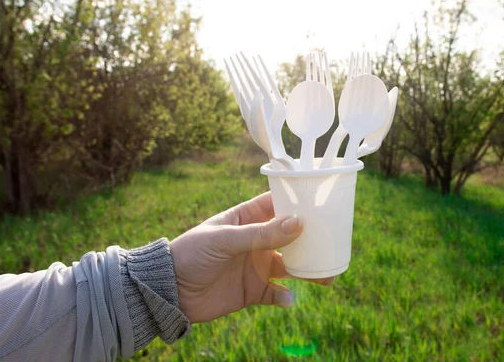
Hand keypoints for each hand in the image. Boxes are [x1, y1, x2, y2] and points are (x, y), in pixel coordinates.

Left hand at [169, 192, 333, 322]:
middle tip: (334, 243)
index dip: (299, 203)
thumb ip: (261, 234)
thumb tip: (298, 223)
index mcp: (247, 219)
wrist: (169, 290)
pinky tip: (288, 300)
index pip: (278, 205)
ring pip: (291, 266)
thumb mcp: (225, 238)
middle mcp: (256, 241)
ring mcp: (256, 265)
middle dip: (312, 240)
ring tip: (328, 277)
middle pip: (291, 237)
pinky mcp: (253, 291)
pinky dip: (285, 297)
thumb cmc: (192, 253)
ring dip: (309, 271)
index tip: (323, 203)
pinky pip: (276, 294)